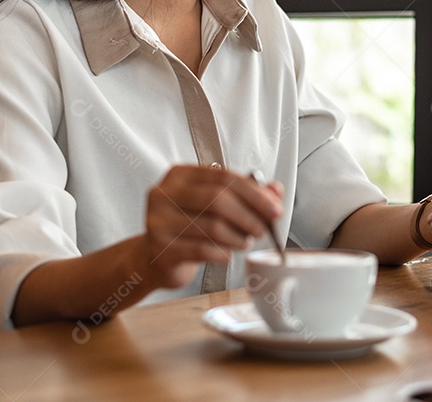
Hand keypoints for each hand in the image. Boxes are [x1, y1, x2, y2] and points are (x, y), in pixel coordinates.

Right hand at [142, 165, 281, 287]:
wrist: (155, 258)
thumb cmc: (190, 226)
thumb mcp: (216, 205)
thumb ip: (247, 194)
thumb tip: (276, 191)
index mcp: (180, 175)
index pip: (224, 176)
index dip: (254, 193)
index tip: (274, 209)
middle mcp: (164, 193)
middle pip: (217, 198)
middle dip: (249, 215)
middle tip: (264, 228)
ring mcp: (158, 220)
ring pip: (212, 226)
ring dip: (238, 236)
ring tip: (245, 242)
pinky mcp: (160, 248)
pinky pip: (202, 250)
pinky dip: (222, 253)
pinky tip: (227, 254)